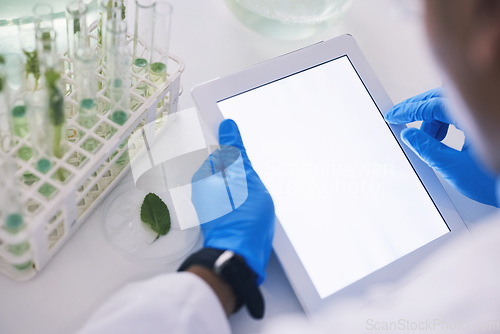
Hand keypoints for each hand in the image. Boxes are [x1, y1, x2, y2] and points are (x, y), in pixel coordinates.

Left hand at [191, 119, 274, 283]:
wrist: (240, 256)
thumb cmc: (243, 220)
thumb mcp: (245, 178)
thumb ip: (237, 151)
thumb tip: (228, 128)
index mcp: (204, 176)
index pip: (219, 149)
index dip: (234, 148)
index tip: (240, 147)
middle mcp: (203, 189)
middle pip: (227, 167)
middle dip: (242, 171)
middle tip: (252, 183)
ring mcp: (211, 204)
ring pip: (233, 183)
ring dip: (246, 186)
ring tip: (253, 198)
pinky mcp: (220, 215)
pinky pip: (234, 197)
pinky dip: (244, 199)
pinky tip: (252, 208)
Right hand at [385, 88, 497, 206]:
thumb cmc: (498, 182)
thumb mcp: (455, 168)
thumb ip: (428, 150)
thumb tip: (410, 135)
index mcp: (477, 117)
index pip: (435, 105)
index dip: (410, 110)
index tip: (395, 116)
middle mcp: (483, 110)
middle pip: (442, 97)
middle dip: (419, 109)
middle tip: (401, 118)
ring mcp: (487, 114)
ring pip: (452, 103)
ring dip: (433, 117)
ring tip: (426, 138)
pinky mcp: (488, 122)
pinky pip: (463, 110)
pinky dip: (447, 120)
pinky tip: (442, 136)